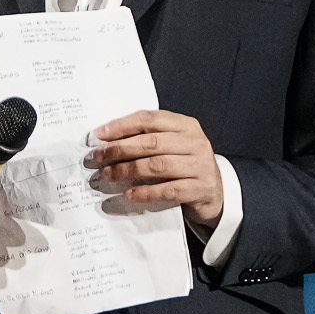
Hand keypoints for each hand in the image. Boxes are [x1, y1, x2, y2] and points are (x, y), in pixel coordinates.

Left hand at [90, 110, 222, 224]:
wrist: (215, 192)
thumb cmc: (185, 164)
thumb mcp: (174, 145)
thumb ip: (150, 138)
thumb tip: (108, 140)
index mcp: (187, 125)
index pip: (151, 120)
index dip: (123, 125)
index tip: (100, 135)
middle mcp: (196, 143)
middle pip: (152, 143)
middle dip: (121, 149)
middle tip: (99, 157)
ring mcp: (201, 166)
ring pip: (159, 165)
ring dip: (128, 170)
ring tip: (109, 174)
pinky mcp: (201, 189)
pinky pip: (169, 190)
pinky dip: (146, 192)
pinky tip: (130, 194)